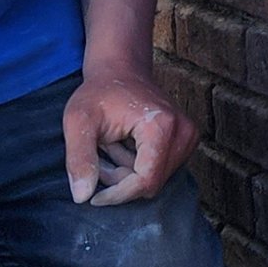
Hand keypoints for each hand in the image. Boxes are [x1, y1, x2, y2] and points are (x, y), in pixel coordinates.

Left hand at [64, 68, 198, 206]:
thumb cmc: (99, 92)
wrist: (120, 69)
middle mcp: (184, 132)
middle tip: (98, 158)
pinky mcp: (187, 140)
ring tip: (110, 147)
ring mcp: (189, 136)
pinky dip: (137, 167)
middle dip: (121, 181)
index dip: (118, 195)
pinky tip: (124, 146)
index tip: (93, 197)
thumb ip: (79, 159)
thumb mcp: (78, 122)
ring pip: (155, 180)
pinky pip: (160, 170)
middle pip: (151, 183)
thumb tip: (82, 197)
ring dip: (127, 174)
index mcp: (162, 126)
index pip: (145, 181)